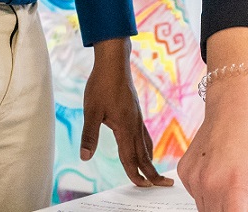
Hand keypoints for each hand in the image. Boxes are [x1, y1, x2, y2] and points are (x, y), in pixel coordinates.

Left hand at [80, 37, 172, 187]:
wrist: (114, 61)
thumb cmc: (102, 84)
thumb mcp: (91, 111)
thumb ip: (89, 135)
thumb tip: (85, 158)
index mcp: (125, 127)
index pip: (131, 157)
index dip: (135, 174)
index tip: (142, 187)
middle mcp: (134, 124)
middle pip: (144, 154)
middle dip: (152, 172)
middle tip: (162, 185)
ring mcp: (137, 117)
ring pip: (146, 144)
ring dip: (150, 160)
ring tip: (155, 172)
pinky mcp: (135, 111)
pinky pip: (144, 133)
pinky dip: (147, 146)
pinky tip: (145, 147)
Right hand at [178, 75, 247, 211]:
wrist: (234, 104)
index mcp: (234, 187)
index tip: (245, 210)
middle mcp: (209, 184)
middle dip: (232, 211)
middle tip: (243, 195)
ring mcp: (193, 178)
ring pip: (205, 209)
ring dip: (218, 205)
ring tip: (232, 180)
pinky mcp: (184, 171)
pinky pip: (195, 194)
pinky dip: (207, 191)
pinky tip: (219, 172)